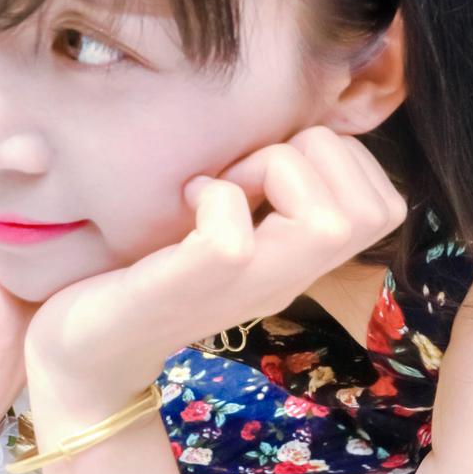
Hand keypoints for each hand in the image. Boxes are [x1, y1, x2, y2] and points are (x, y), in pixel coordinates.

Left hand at [23, 126, 407, 399]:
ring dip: (275, 170)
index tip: (270, 166)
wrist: (86, 353)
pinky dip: (212, 195)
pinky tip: (183, 203)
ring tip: (221, 183)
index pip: (386, 204)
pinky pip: (233, 230)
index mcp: (299, 261)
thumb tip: (288, 120)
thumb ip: (263, 189)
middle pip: (376, 208)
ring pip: (328, 220)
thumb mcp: (224, 225)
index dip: (338, 159)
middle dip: (314, 154)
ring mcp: (248, 287)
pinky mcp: (195, 285)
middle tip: (245, 171)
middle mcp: (288, 279)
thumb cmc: (147, 275)